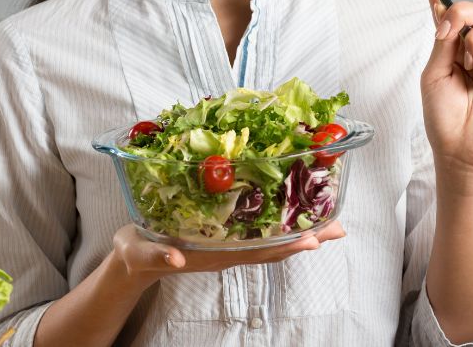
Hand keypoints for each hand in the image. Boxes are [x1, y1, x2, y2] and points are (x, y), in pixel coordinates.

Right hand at [110, 220, 345, 288]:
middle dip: (307, 238)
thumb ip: (157, 254)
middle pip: (274, 247)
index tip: (312, 240)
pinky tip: (299, 214)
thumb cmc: (138, 252)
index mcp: (213, 254)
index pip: (256, 252)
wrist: (134, 258)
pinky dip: (283, 224)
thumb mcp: (141, 251)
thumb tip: (174, 257)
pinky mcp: (226, 234)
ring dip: (303, 231)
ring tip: (332, 222)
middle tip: (339, 228)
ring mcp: (229, 244)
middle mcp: (227, 251)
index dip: (284, 246)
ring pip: (273, 240)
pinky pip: (261, 231)